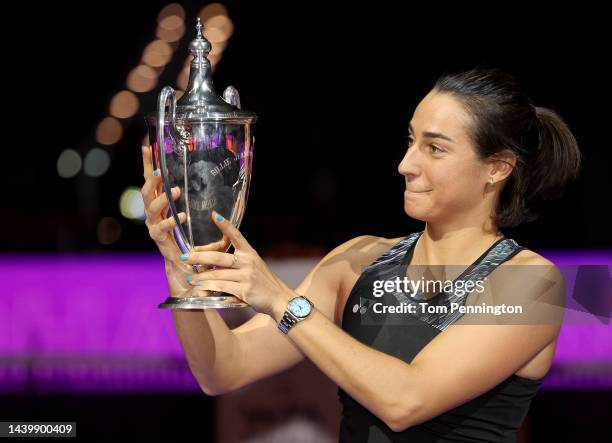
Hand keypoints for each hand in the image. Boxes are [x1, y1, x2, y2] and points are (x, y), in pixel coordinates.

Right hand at [140, 145, 229, 292]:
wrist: (191, 279)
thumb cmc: (200, 255)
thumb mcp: (214, 234)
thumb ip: (220, 222)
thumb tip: (235, 207)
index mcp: (165, 208)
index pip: (155, 182)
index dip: (150, 165)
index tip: (147, 145)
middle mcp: (156, 217)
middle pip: (146, 191)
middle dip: (151, 178)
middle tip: (160, 169)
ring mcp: (155, 230)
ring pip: (150, 209)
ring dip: (161, 199)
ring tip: (174, 190)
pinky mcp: (159, 244)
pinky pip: (160, 230)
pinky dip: (169, 222)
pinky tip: (179, 215)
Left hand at [181, 211, 292, 316]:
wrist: (279, 298)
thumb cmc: (263, 283)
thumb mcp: (254, 266)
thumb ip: (237, 262)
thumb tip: (211, 263)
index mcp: (250, 253)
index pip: (236, 235)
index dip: (225, 225)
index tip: (215, 215)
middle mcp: (248, 261)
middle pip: (219, 257)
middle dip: (199, 257)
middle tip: (185, 257)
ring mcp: (246, 276)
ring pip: (217, 274)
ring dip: (201, 277)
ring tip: (190, 278)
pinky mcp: (244, 290)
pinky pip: (222, 288)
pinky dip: (209, 288)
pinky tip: (201, 289)